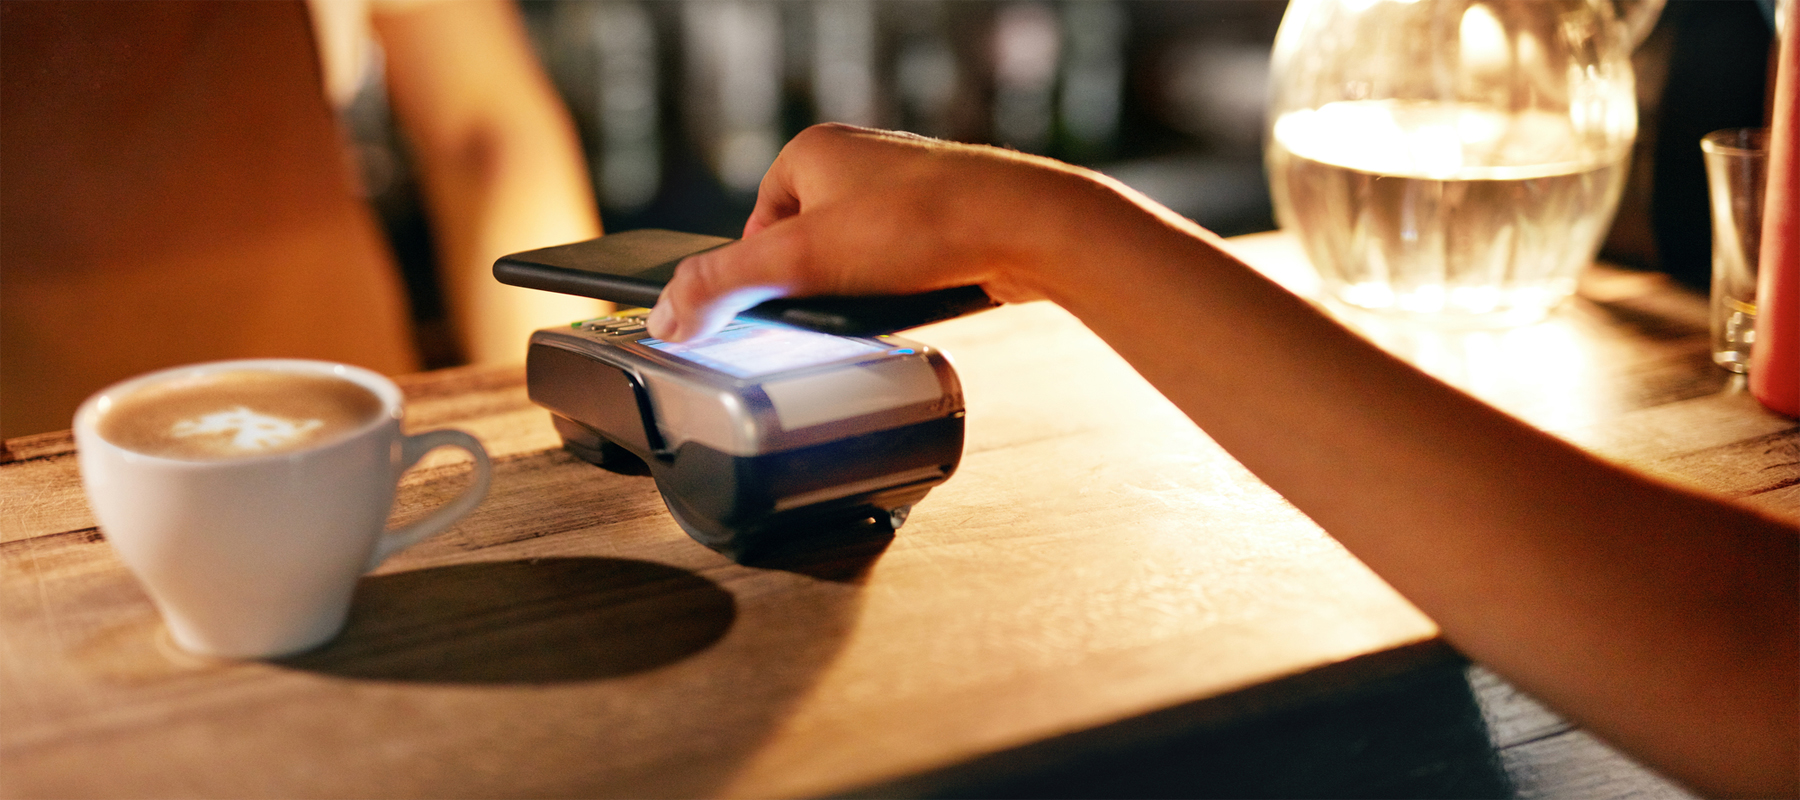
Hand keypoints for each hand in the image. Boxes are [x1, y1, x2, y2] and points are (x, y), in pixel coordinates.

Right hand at [646, 124, 1120, 340]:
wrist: (1027, 227)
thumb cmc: (921, 224)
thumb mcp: (800, 261)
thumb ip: (723, 287)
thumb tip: (667, 318)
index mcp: (810, 150)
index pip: (752, 228)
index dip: (758, 277)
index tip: (775, 308)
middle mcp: (856, 161)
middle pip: (801, 249)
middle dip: (813, 287)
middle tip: (832, 309)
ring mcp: (901, 190)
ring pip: (851, 260)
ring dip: (857, 292)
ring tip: (880, 303)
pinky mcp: (940, 220)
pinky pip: (895, 266)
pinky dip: (897, 291)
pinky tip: (912, 300)